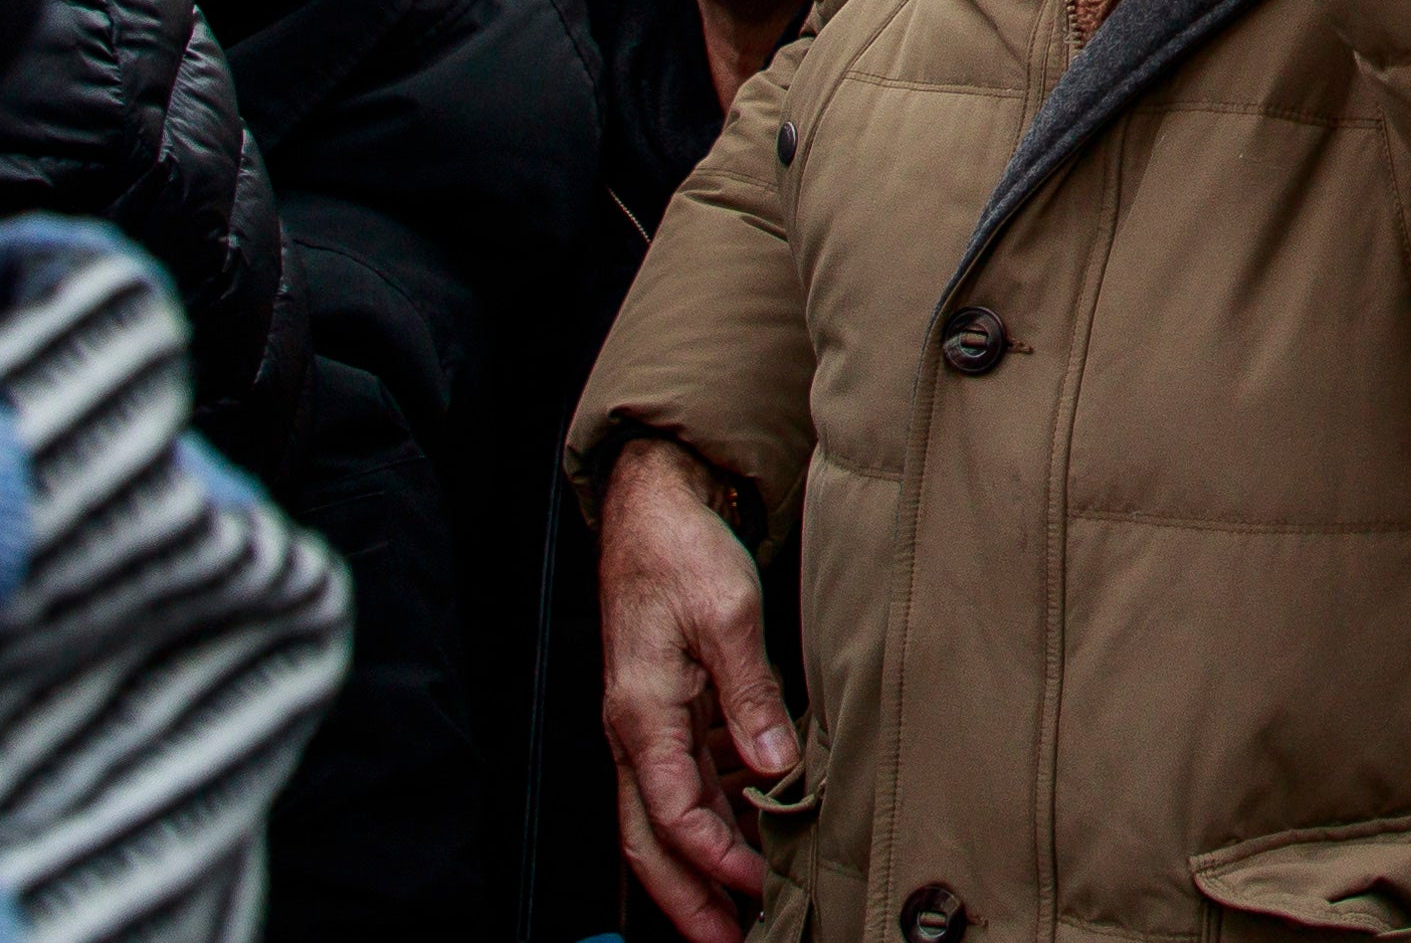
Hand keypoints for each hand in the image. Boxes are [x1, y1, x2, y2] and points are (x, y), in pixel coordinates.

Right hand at [596, 438, 789, 942]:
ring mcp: (649, 726)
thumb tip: (775, 764)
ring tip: (744, 904)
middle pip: (651, 838)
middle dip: (685, 898)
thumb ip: (751, 695)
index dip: (711, 859)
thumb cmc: (681, 554)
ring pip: (668, 817)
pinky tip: (752, 830)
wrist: (654, 510)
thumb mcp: (727, 615)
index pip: (671, 812)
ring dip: (702, 865)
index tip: (752, 886)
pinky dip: (716, 816)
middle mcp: (636, 731)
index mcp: (641, 715)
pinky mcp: (670, 712)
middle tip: (726, 940)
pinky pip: (687, 781)